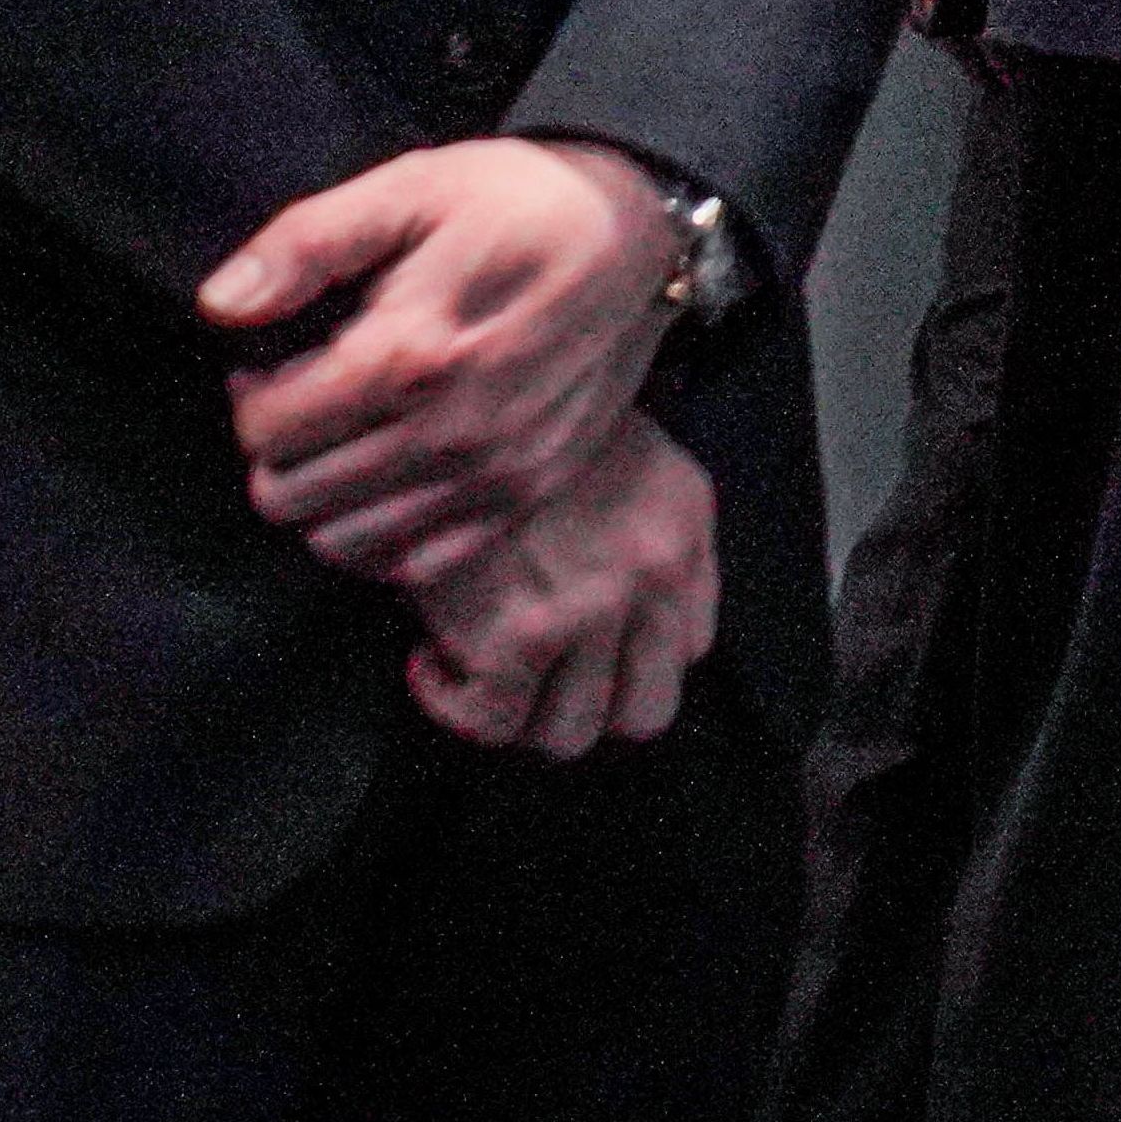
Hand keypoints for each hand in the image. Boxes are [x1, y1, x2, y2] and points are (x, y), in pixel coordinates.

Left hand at [208, 134, 674, 585]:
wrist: (638, 232)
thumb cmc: (516, 201)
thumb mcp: (408, 188)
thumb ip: (305, 244)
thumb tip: (219, 305)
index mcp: (411, 352)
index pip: (267, 429)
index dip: (250, 395)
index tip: (273, 365)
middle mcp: (452, 431)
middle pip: (292, 495)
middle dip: (279, 449)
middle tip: (306, 402)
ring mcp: (494, 474)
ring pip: (343, 541)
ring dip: (322, 497)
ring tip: (344, 438)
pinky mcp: (527, 495)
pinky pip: (414, 564)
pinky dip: (381, 537)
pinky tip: (388, 479)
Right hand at [395, 418, 718, 757]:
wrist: (453, 390)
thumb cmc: (509, 413)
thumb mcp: (609, 449)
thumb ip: (632, 525)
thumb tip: (606, 604)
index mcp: (682, 527)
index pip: (689, 645)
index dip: (626, 661)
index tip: (577, 652)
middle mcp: (655, 574)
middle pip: (646, 707)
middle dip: (585, 708)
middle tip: (533, 686)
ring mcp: (594, 610)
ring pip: (573, 731)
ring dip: (518, 715)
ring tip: (479, 677)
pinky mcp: (522, 635)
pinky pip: (495, 722)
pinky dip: (454, 706)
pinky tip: (431, 664)